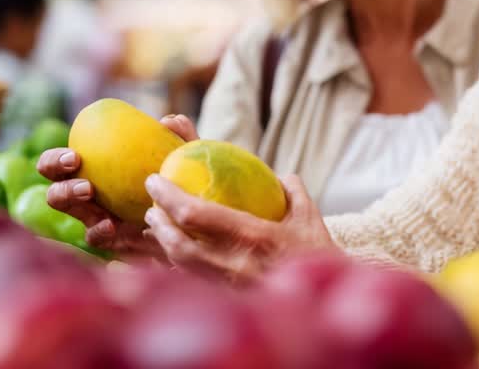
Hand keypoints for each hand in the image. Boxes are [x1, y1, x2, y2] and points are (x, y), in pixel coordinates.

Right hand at [38, 115, 199, 259]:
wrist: (196, 217)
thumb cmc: (182, 180)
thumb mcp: (185, 157)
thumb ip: (181, 137)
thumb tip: (170, 121)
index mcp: (96, 168)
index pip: (61, 163)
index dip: (56, 159)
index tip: (75, 156)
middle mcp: (89, 194)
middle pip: (55, 189)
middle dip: (60, 182)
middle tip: (82, 178)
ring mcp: (97, 217)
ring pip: (69, 212)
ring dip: (72, 201)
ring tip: (91, 194)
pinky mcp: (111, 239)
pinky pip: (94, 237)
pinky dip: (98, 230)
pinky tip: (112, 225)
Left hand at [143, 172, 336, 284]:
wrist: (326, 301)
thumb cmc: (318, 257)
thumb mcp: (310, 219)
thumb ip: (292, 192)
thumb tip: (280, 176)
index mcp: (253, 236)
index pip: (196, 215)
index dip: (169, 196)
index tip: (155, 180)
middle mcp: (234, 264)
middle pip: (177, 244)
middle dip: (158, 223)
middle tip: (151, 206)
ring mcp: (228, 286)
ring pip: (180, 266)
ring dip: (163, 244)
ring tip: (159, 227)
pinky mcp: (227, 301)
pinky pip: (193, 280)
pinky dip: (177, 265)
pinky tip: (176, 252)